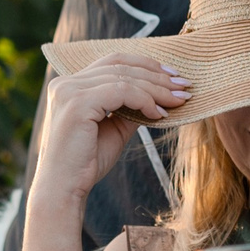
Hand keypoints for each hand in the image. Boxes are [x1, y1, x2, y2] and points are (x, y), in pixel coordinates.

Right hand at [30, 53, 188, 210]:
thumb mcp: (114, 129)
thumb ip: (130, 108)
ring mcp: (69, 91)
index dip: (145, 64)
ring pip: (124, 78)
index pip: (112, 61)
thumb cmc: (87, 163)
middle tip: (184, 85)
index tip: (172, 76)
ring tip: (179, 99)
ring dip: (157, 88)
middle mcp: (66, 83)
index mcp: (70, 85)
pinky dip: (145, 100)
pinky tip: (159, 113)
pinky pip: (122, 92)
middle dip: (157, 75)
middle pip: (120, 66)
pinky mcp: (78, 103)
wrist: (65, 189)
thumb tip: (159, 96)